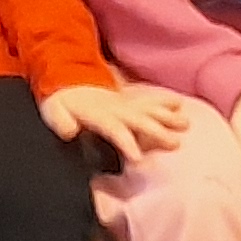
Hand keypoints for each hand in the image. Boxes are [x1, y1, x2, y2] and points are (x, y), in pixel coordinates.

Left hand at [40, 82, 196, 163]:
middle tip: (175, 143)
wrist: (70, 82)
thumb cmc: (63, 104)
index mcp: (99, 115)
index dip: (127, 142)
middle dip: (157, 131)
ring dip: (168, 116)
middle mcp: (117, 108)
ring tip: (185, 125)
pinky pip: (151, 100)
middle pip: (140, 120)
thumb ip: (60, 121)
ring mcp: (126, 104)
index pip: (116, 130)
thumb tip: (69, 131)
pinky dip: (166, 102)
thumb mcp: (54, 111)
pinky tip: (180, 105)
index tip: (138, 158)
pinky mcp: (131, 102)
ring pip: (150, 109)